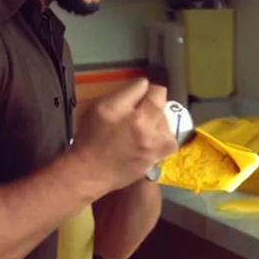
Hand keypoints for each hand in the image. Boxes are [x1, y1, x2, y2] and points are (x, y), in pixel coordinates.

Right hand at [67, 79, 177, 196]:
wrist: (88, 173)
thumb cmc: (90, 137)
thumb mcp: (101, 105)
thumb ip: (126, 91)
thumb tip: (144, 85)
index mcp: (134, 113)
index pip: (151, 87)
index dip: (142, 91)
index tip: (134, 98)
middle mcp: (149, 127)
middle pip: (161, 100)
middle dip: (149, 103)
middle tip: (134, 114)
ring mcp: (155, 145)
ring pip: (167, 119)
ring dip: (157, 120)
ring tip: (140, 129)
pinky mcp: (157, 158)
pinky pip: (170, 139)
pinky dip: (161, 137)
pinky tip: (148, 140)